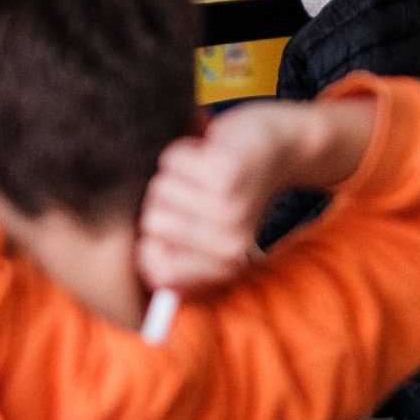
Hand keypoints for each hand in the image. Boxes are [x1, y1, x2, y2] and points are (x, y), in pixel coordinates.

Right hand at [136, 130, 268, 294]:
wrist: (278, 148)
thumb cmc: (226, 189)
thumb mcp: (203, 228)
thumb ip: (171, 252)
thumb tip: (141, 259)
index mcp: (224, 265)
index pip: (158, 271)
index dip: (151, 243)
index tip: (173, 222)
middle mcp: (229, 245)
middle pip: (152, 222)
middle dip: (162, 201)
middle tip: (194, 191)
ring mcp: (229, 211)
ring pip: (159, 189)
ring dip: (174, 173)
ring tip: (201, 173)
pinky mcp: (226, 175)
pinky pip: (171, 161)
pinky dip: (182, 151)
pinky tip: (207, 153)